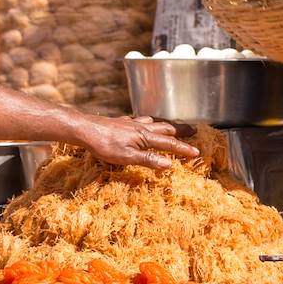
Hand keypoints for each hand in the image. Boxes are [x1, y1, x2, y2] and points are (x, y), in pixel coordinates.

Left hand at [74, 115, 198, 169]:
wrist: (85, 129)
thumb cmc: (105, 145)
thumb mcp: (127, 157)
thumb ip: (148, 160)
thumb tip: (169, 164)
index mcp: (145, 137)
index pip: (169, 144)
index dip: (183, 149)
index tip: (197, 152)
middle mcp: (141, 128)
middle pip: (165, 128)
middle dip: (180, 130)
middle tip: (193, 131)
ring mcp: (131, 123)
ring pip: (154, 122)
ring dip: (166, 124)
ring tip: (173, 125)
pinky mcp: (122, 122)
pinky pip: (141, 120)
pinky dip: (149, 121)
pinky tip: (144, 122)